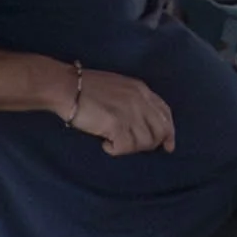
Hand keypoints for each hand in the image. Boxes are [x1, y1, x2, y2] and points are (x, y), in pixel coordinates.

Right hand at [58, 64, 175, 155]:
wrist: (67, 87)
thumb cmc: (87, 88)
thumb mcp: (119, 86)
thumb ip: (134, 100)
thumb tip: (142, 122)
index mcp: (141, 89)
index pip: (165, 113)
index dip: (169, 131)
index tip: (168, 145)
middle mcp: (140, 100)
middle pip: (160, 130)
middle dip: (152, 144)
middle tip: (134, 147)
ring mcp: (130, 112)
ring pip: (144, 142)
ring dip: (130, 147)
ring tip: (114, 142)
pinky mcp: (117, 125)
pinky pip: (125, 148)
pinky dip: (115, 150)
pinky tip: (104, 144)